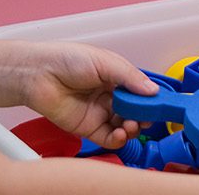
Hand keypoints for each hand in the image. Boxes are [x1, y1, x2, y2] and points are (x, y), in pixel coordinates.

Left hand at [11, 41, 156, 149]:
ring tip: (131, 125)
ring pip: (124, 125)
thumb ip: (130, 77)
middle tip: (147, 116)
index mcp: (117, 77)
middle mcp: (110, 95)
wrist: (38, 75)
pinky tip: (120, 134)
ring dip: (132, 128)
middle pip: (135, 109)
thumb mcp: (106, 62)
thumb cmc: (67, 59)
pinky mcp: (88, 128)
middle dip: (143, 115)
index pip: (140, 90)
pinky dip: (118, 139)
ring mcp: (99, 112)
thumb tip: (152, 91)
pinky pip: (108, 137)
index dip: (151, 98)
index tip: (160, 104)